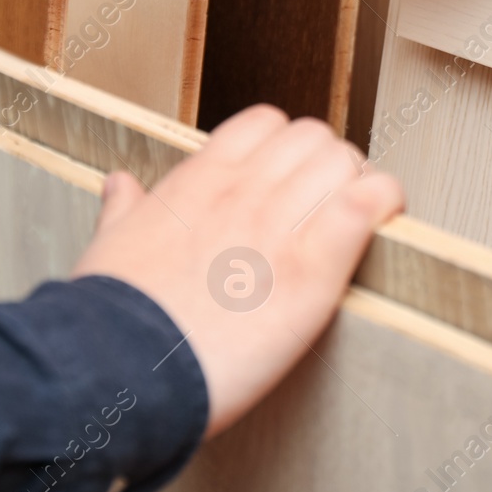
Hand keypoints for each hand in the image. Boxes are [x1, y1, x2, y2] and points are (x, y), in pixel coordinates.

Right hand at [70, 105, 404, 436]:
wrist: (120, 368)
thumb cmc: (110, 320)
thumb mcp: (107, 248)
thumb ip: (123, 211)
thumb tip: (121, 186)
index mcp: (197, 182)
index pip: (265, 123)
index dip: (287, 147)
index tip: (291, 179)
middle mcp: (243, 192)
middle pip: (314, 139)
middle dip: (329, 166)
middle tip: (329, 206)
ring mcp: (279, 227)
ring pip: (346, 162)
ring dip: (359, 187)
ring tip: (356, 224)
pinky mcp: (312, 270)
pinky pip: (368, 204)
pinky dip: (384, 206)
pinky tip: (382, 225)